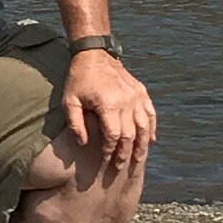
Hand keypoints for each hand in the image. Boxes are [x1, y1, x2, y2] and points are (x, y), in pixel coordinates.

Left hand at [56, 48, 157, 172]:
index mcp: (109, 104)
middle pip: (130, 134)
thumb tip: (84, 144)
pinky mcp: (141, 92)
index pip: (113, 135)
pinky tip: (151, 140)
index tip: (105, 160)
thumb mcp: (70, 102)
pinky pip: (150, 113)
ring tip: (138, 159)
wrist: (94, 55)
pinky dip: (152, 128)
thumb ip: (76, 124)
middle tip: (120, 167)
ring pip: (145, 126)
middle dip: (126, 153)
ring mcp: (137, 96)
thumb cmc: (79, 80)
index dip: (110, 150)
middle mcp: (127, 101)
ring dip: (142, 145)